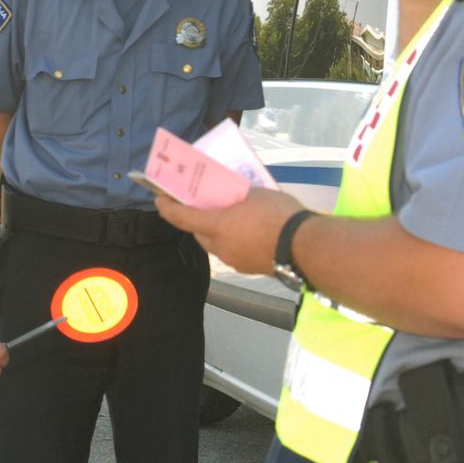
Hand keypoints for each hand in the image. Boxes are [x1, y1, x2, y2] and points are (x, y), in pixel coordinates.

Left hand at [156, 187, 303, 275]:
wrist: (304, 246)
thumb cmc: (277, 214)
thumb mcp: (257, 193)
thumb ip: (240, 196)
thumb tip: (237, 198)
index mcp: (217, 226)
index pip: (182, 218)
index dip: (167, 208)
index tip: (160, 199)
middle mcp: (220, 246)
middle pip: (199, 233)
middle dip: (197, 220)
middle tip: (203, 206)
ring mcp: (233, 261)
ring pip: (216, 244)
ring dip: (217, 232)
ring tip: (231, 218)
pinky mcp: (248, 268)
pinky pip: (233, 252)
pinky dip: (234, 241)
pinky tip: (248, 233)